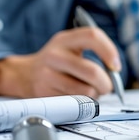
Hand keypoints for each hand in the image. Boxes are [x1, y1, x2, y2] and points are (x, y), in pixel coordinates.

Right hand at [0, 27, 121, 98]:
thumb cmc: (57, 61)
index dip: (109, 51)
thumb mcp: (70, 46)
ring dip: (94, 95)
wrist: (23, 75)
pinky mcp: (45, 93)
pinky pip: (75, 102)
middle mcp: (54, 55)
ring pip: (86, 91)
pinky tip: (76, 96)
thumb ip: (93, 51)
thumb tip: (115, 70)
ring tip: (89, 91)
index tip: (115, 66)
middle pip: (92, 71)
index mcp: (64, 39)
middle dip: (106, 83)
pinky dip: (82, 103)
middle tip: (107, 86)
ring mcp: (47, 75)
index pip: (92, 36)